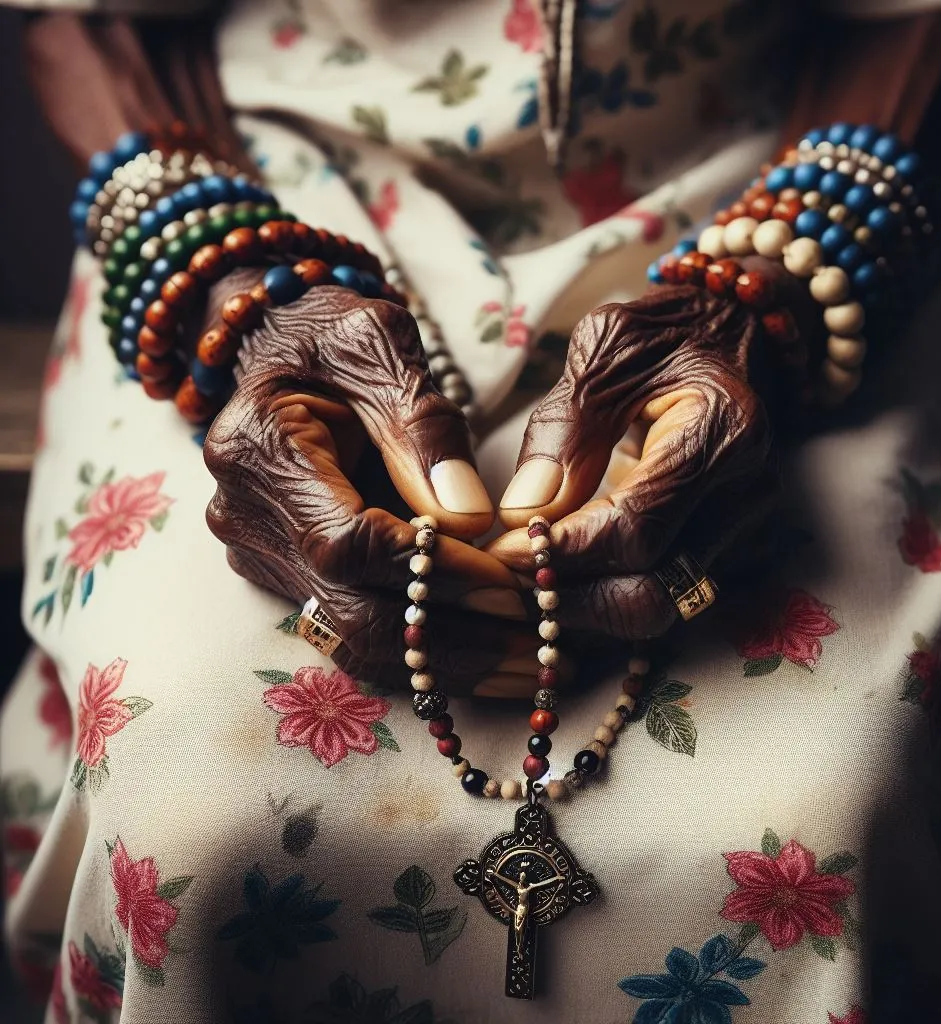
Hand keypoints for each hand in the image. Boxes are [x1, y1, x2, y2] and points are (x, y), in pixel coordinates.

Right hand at [203, 271, 541, 695]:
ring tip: (535, 665)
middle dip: (455, 639)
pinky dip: (426, 653)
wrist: (279, 346)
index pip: (349, 543)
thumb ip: (418, 422)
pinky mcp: (289, 575)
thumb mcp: (376, 343)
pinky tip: (493, 655)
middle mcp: (249, 519)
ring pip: (356, 640)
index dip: (436, 572)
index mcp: (260, 451)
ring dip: (448, 665)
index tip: (513, 583)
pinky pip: (357, 631)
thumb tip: (468, 518)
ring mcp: (264, 555)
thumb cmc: (332, 332)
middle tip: (545, 650)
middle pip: (352, 614)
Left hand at [488, 267, 785, 639]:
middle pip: (652, 594)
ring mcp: (740, 527)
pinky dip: (599, 595)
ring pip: (655, 608)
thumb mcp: (608, 349)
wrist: (735, 335)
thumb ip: (567, 428)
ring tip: (519, 580)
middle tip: (502, 579)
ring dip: (579, 607)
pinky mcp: (719, 544)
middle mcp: (745, 494)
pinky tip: (554, 576)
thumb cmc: (667, 331)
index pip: (637, 530)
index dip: (561, 551)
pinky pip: (656, 593)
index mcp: (724, 432)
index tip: (502, 546)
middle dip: (567, 599)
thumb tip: (526, 513)